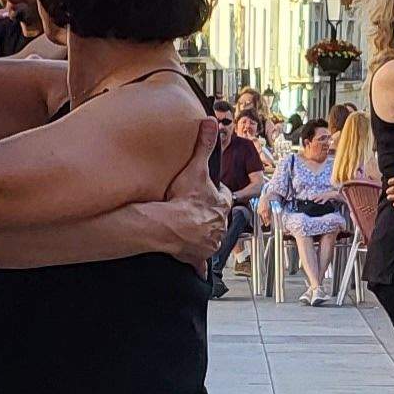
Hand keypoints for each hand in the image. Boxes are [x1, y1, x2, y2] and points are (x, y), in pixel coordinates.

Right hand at [143, 144, 233, 267]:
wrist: (171, 226)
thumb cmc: (183, 200)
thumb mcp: (195, 167)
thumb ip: (203, 144)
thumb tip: (210, 122)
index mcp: (221, 203)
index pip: (222, 195)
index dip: (215, 192)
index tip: (207, 190)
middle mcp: (219, 224)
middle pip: (218, 217)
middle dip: (210, 214)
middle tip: (196, 209)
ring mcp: (209, 241)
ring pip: (211, 238)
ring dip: (205, 236)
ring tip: (192, 231)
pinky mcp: (198, 256)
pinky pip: (201, 264)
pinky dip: (200, 266)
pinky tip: (199, 271)